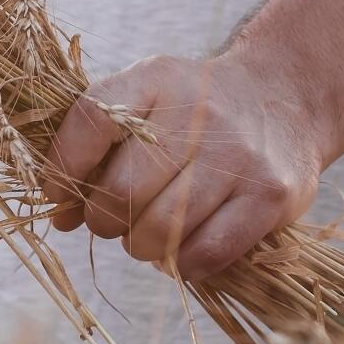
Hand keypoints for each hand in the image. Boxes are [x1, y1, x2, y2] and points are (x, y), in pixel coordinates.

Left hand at [42, 51, 329, 279]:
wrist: (284, 99)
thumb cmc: (191, 111)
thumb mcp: (144, 98)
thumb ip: (95, 144)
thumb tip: (59, 215)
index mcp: (155, 79)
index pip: (92, 119)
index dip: (63, 165)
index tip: (58, 194)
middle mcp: (200, 114)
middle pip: (123, 188)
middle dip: (101, 218)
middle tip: (108, 219)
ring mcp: (240, 156)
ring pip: (162, 228)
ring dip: (138, 245)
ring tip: (143, 234)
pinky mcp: (272, 197)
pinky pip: (207, 252)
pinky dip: (180, 264)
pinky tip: (177, 250)